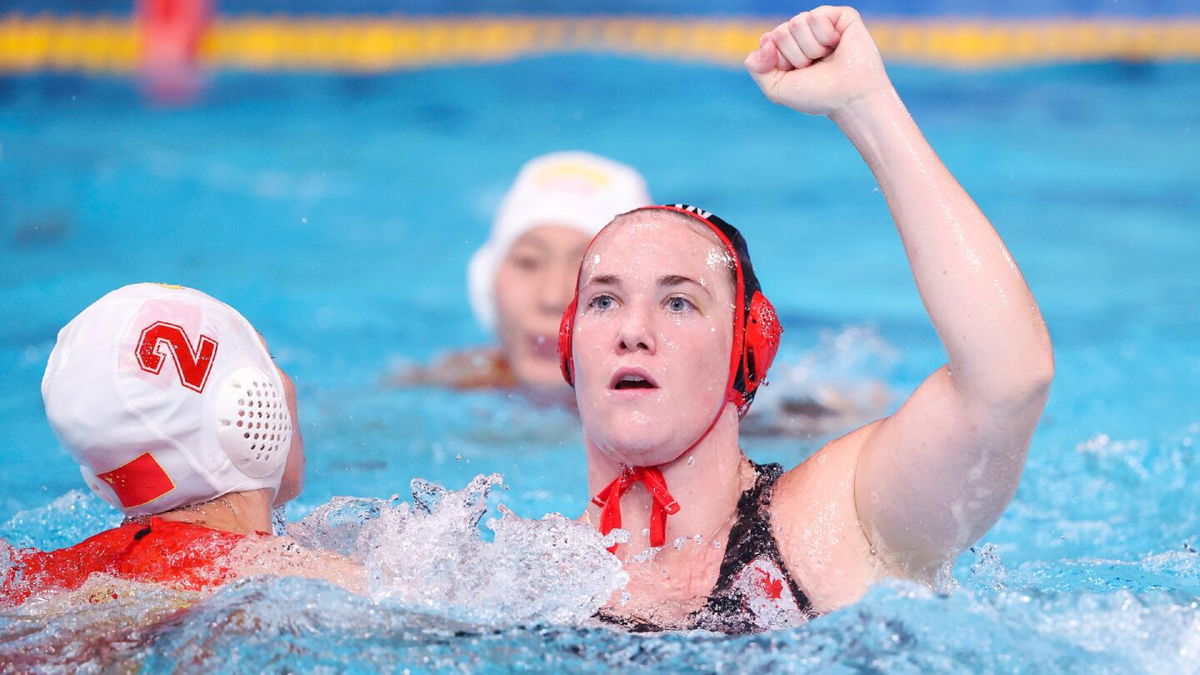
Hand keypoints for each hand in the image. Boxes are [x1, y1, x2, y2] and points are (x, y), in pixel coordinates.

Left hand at [745, 6, 891, 116]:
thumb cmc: (817, 95)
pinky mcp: (840, 16)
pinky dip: (825, 36)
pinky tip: (837, 45)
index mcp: (788, 48)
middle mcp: (804, 34)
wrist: (849, 98)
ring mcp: (822, 23)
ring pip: (797, 22)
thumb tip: (765, 39)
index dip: (779, 61)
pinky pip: (816, 17)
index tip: (796, 74)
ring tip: (827, 58)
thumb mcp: (776, 88)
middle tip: (815, 66)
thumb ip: (756, 67)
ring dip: (811, 48)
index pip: (768, 40)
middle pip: (780, 31)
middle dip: (795, 55)